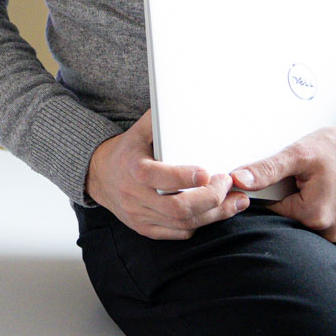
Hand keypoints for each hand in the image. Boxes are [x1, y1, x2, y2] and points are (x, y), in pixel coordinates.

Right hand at [85, 110, 247, 239]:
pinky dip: (200, 223)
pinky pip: (179, 233)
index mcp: (134, 169)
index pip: (162, 179)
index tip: (209, 171)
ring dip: (214, 214)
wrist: (99, 176)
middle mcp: (136, 196)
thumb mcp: (138, 131)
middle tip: (229, 185)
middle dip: (211, 199)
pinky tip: (214, 211)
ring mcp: (141, 216)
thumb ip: (160, 120)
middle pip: (179, 208)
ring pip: (183, 224)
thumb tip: (183, 102)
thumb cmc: (127, 150)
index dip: (187, 178)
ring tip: (235, 201)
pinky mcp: (146, 229)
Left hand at [230, 111, 335, 247]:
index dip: (278, 192)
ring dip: (314, 209)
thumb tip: (238, 179)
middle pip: (295, 221)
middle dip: (297, 201)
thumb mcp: (300, 153)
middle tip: (314, 181)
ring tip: (329, 187)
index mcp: (315, 215)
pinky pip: (333, 231)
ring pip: (313, 227)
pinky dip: (331, 216)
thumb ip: (267, 169)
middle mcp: (333, 233)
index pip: (275, 211)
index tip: (293, 178)